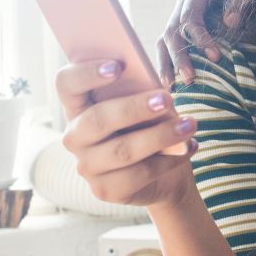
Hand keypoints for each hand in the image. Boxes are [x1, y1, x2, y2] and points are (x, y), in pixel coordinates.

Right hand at [57, 60, 197, 207]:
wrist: (165, 172)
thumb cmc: (150, 126)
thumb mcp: (144, 104)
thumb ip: (140, 91)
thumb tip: (153, 88)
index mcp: (78, 106)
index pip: (66, 83)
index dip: (86, 73)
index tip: (117, 66)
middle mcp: (75, 136)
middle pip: (97, 119)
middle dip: (134, 108)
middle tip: (166, 99)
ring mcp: (87, 166)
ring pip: (122, 150)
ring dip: (160, 135)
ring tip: (189, 124)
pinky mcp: (105, 190)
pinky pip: (138, 174)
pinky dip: (168, 160)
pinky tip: (188, 147)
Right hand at [158, 0, 245, 85]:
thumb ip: (242, 0)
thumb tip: (230, 22)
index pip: (190, 16)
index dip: (199, 37)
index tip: (215, 57)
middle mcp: (185, 0)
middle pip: (173, 30)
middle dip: (180, 55)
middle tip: (190, 78)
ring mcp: (182, 13)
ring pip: (165, 39)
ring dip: (168, 63)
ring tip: (173, 86)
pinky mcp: (184, 26)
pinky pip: (169, 44)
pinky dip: (168, 62)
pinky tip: (172, 82)